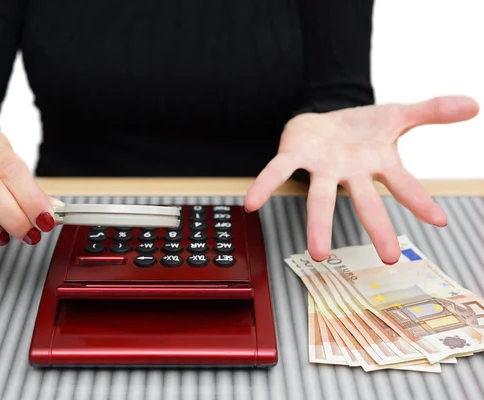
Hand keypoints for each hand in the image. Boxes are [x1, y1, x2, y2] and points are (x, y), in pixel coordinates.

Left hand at [244, 96, 478, 263]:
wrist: (323, 117)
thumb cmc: (361, 127)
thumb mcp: (397, 115)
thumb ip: (432, 111)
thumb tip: (474, 104)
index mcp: (376, 164)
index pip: (403, 183)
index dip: (419, 200)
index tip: (439, 222)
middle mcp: (349, 173)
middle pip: (364, 201)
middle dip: (377, 227)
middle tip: (391, 257)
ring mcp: (321, 168)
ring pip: (320, 199)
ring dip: (320, 225)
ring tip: (319, 254)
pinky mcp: (294, 156)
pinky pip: (277, 171)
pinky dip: (264, 186)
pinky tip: (251, 204)